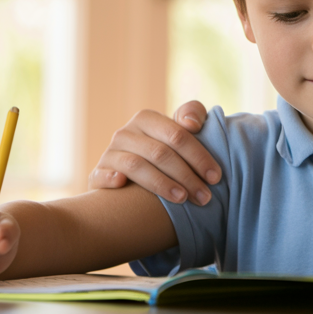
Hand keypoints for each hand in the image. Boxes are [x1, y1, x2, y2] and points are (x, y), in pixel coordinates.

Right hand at [87, 101, 219, 205]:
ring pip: (137, 166)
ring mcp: (110, 154)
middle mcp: (125, 133)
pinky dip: (111, 179)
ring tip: (182, 199)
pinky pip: (101, 175)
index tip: (216, 177)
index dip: (199, 156)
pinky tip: (123, 186)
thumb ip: (192, 114)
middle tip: (205, 197)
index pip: (177, 135)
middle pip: (160, 153)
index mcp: (146, 119)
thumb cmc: (163, 150)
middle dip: (187, 176)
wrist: (128, 173)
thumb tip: (191, 124)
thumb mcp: (178, 130)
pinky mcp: (96, 174)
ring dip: (162, 184)